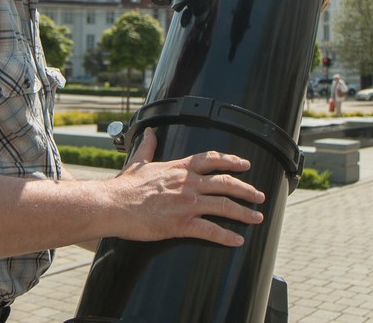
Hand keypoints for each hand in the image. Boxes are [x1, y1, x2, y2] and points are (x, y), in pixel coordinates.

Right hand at [105, 127, 264, 246]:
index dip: (231, 161)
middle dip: (246, 189)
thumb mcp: (138, 162)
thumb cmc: (124, 186)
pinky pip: (210, 231)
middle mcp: (187, 184)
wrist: (113, 205)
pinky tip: (237, 240)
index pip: (211, 159)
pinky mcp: (181, 224)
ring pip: (224, 206)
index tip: (245, 164)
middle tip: (259, 195)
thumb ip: (148, 147)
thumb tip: (150, 131)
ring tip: (257, 217)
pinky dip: (226, 236)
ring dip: (244, 212)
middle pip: (225, 183)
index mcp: (178, 168)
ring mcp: (186, 204)